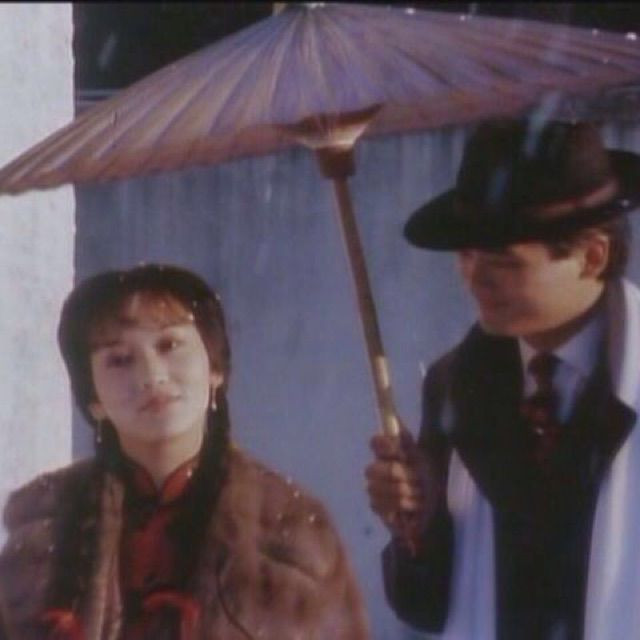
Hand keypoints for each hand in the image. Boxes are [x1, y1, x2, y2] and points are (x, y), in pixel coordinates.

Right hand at [365, 427, 442, 551]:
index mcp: (389, 452)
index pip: (376, 442)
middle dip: (404, 476)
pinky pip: (383, 505)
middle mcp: (378, 467)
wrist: (436, 508)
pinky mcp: (376, 506)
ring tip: (421, 496)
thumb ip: (406, 439)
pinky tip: (413, 507)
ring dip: (408, 493)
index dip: (387, 447)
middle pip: (380, 469)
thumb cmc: (431, 479)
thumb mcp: (424, 456)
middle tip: (420, 481)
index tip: (401, 454)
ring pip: (384, 488)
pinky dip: (404, 506)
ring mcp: (374, 487)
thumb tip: (393, 413)